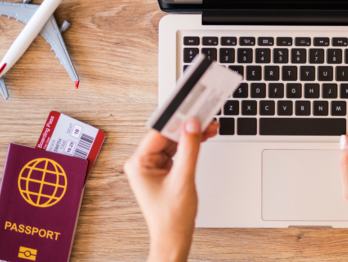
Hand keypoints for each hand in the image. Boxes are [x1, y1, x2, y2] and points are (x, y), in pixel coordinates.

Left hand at [124, 120, 218, 261]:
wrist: (174, 237)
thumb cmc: (171, 217)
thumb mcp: (183, 179)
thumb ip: (189, 149)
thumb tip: (192, 125)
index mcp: (139, 164)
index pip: (159, 132)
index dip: (177, 119)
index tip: (191, 109)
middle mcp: (143, 163)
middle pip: (167, 135)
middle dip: (187, 126)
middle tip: (204, 116)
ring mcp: (153, 166)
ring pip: (174, 141)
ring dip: (191, 134)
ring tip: (209, 126)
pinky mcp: (163, 169)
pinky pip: (177, 150)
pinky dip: (190, 144)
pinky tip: (203, 137)